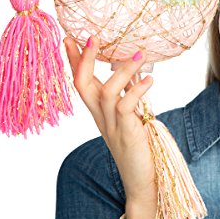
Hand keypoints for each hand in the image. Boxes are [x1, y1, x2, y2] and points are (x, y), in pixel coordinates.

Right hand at [64, 36, 157, 208]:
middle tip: (92, 37)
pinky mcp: (127, 132)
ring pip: (106, 92)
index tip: (69, 38)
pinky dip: (136, 91)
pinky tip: (150, 80)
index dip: (75, 60)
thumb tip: (134, 70)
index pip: (81, 82)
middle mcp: (100, 117)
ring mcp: (112, 125)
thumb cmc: (138, 145)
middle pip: (82, 84)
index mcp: (98, 112)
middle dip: (85, 60)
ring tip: (140, 54)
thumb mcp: (129, 116)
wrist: (142, 181)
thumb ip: (127, 95)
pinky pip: (126, 107)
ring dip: (122, 70)